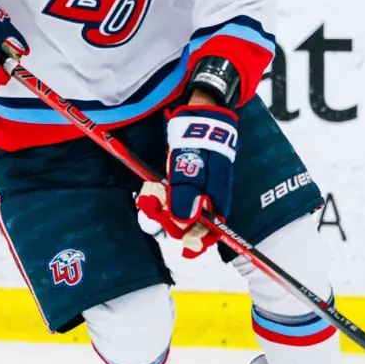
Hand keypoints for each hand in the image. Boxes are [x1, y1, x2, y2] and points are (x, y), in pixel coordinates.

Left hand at [151, 105, 239, 258]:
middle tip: (154, 209)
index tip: (187, 249)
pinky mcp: (183, 180)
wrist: (199, 114)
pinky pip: (170, 196)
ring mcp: (195, 189)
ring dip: (161, 208)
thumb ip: (187, 194)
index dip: (199, 241)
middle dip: (172, 220)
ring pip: (177, 210)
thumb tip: (183, 222)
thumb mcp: (193, 167)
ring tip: (148, 200)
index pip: (212, 229)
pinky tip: (148, 195)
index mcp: (217, 198)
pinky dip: (159, 197)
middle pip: (191, 222)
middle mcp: (207, 197)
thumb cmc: (200, 141)